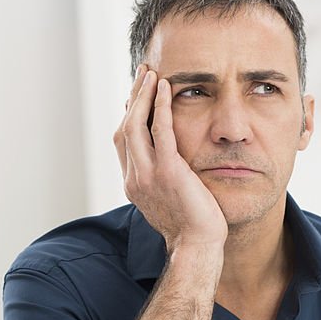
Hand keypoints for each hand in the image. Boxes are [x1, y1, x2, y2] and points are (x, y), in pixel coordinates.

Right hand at [113, 65, 227, 252]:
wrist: (196, 246)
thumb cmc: (190, 227)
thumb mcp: (168, 200)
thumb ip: (162, 179)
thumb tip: (168, 163)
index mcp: (133, 184)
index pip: (123, 142)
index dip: (128, 116)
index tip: (136, 96)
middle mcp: (134, 178)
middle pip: (124, 128)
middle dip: (132, 99)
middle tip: (142, 75)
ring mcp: (147, 174)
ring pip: (135, 125)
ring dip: (142, 95)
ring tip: (151, 74)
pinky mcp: (167, 171)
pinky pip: (160, 130)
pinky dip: (160, 105)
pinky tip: (164, 87)